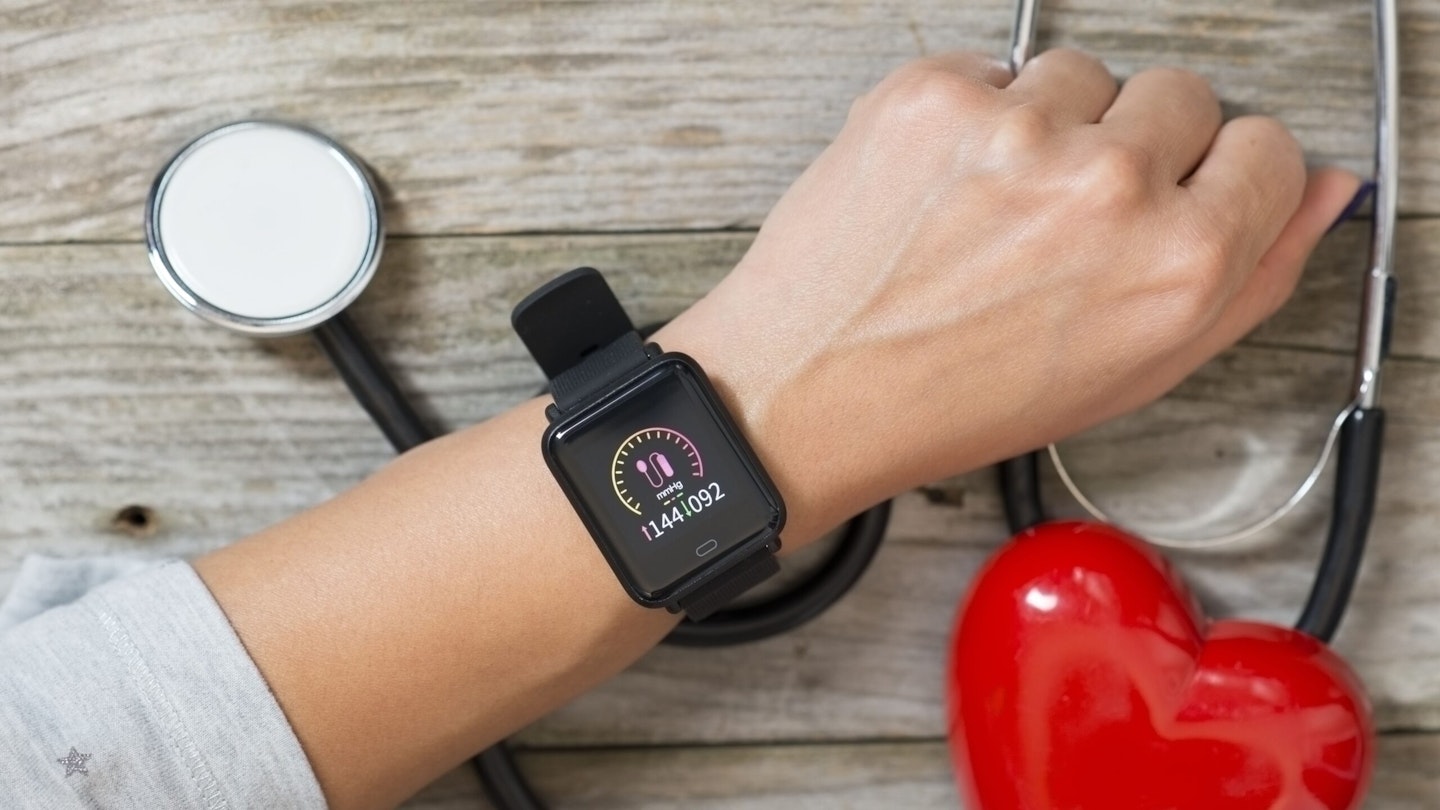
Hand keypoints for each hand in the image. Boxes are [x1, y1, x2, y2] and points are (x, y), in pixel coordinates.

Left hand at [659, 49, 1360, 533]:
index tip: (1178, 198)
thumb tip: (1316, 189)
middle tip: (1066, 220)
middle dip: (1137, 149)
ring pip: (1086, 75)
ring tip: (995, 210)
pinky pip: (996, 69)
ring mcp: (1017, 129)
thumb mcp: (1130, 374)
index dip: (1216, 181)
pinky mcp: (934, 95)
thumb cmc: (955, 399)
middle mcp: (1108, 186)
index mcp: (1178, 265)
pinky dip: (978, 117)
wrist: (810, 388)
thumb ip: (1249, 276)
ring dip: (1054, 128)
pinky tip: (947, 189)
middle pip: (1183, 95)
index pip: (1268, 150)